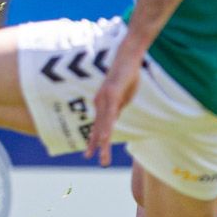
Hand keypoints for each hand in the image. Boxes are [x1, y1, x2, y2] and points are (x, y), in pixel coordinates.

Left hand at [84, 37, 147, 166]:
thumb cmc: (127, 74)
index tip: (89, 153)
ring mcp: (105, 98)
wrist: (128, 56)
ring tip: (101, 157)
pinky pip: (110, 114)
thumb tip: (115, 116)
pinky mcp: (112, 94)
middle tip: (91, 159)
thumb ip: (118, 106)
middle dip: (95, 145)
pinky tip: (104, 138)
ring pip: (103, 124)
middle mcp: (100, 102)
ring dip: (101, 142)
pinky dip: (106, 126)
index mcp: (103, 104)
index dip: (93, 140)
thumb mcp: (124, 96)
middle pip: (98, 127)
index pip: (98, 125)